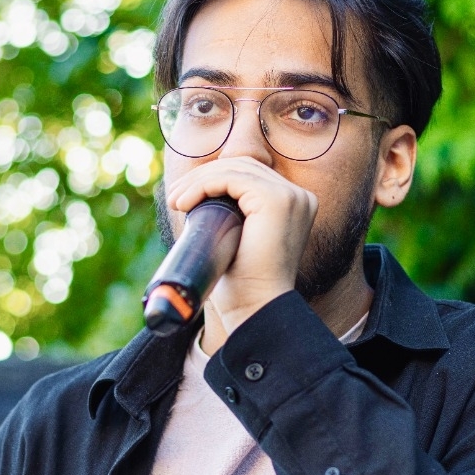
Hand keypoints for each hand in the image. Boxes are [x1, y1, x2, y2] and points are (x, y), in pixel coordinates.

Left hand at [166, 156, 317, 338]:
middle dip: (203, 177)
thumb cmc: (244, 284)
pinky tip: (185, 203)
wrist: (257, 308)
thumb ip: (232, 216)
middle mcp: (299, 197)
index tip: (184, 198)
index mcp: (294, 205)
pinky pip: (231, 179)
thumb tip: (197, 197)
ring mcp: (291, 196)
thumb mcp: (239, 241)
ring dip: (198, 181)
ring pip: (234, 169)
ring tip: (176, 201)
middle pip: (243, 166)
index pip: (250, 175)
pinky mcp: (276, 200)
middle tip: (175, 198)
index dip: (214, 179)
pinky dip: (203, 186)